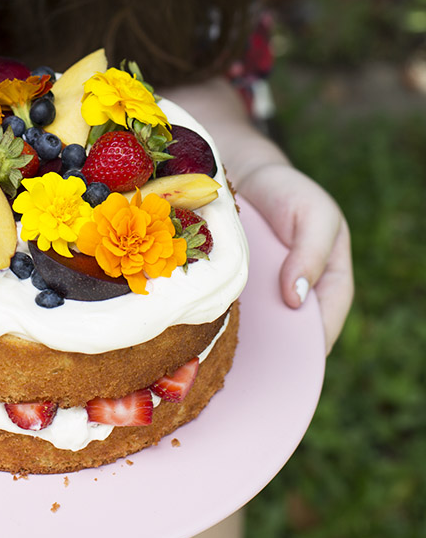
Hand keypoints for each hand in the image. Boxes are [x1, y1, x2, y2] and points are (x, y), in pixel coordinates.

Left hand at [237, 161, 352, 353]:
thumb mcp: (314, 215)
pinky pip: (234, 310)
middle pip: (290, 336)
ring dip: (244, 340)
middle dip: (273, 352)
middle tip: (248, 363)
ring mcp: (267, 294)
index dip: (309, 347)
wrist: (249, 174)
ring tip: (221, 351)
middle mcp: (299, 296)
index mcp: (330, 284)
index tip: (286, 361)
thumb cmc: (290, 192)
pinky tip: (206, 327)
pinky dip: (223, 319)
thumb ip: (311, 253)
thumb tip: (297, 300)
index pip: (325, 327)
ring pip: (261, 329)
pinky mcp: (238, 287)